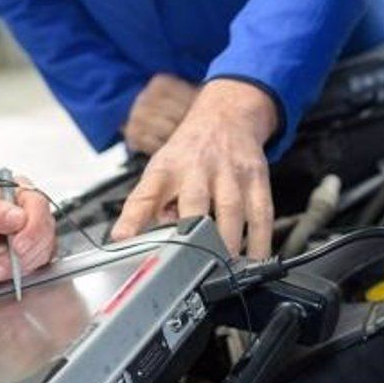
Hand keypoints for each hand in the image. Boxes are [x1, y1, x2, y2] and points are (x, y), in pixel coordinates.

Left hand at [0, 176, 55, 282]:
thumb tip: (18, 216)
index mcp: (19, 191)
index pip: (39, 205)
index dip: (32, 229)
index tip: (17, 246)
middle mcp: (33, 211)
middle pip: (44, 234)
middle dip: (16, 256)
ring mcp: (38, 234)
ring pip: (41, 255)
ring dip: (10, 267)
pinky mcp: (38, 254)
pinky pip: (36, 268)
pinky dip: (14, 275)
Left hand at [111, 79, 277, 257]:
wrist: (226, 114)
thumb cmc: (188, 153)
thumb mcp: (160, 172)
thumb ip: (150, 207)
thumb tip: (143, 240)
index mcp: (166, 170)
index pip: (144, 194)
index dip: (132, 218)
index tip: (122, 238)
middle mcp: (197, 168)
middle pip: (194, 201)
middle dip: (194, 233)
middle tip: (192, 264)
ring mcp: (229, 171)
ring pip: (231, 209)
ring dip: (228, 242)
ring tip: (225, 268)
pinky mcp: (256, 177)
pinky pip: (261, 213)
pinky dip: (260, 239)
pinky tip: (255, 257)